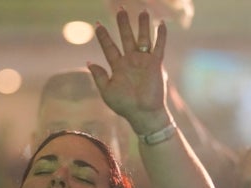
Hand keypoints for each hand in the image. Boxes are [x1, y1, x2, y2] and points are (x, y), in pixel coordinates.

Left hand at [88, 9, 169, 134]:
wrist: (143, 114)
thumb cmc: (124, 105)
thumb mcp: (107, 92)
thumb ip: (99, 76)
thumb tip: (89, 62)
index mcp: (118, 67)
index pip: (109, 47)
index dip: (103, 36)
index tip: (97, 24)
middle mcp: (130, 61)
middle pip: (126, 38)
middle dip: (123, 24)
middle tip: (120, 9)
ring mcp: (143, 61)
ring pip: (143, 39)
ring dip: (142, 25)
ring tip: (142, 11)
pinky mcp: (155, 64)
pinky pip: (158, 47)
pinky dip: (160, 36)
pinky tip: (161, 24)